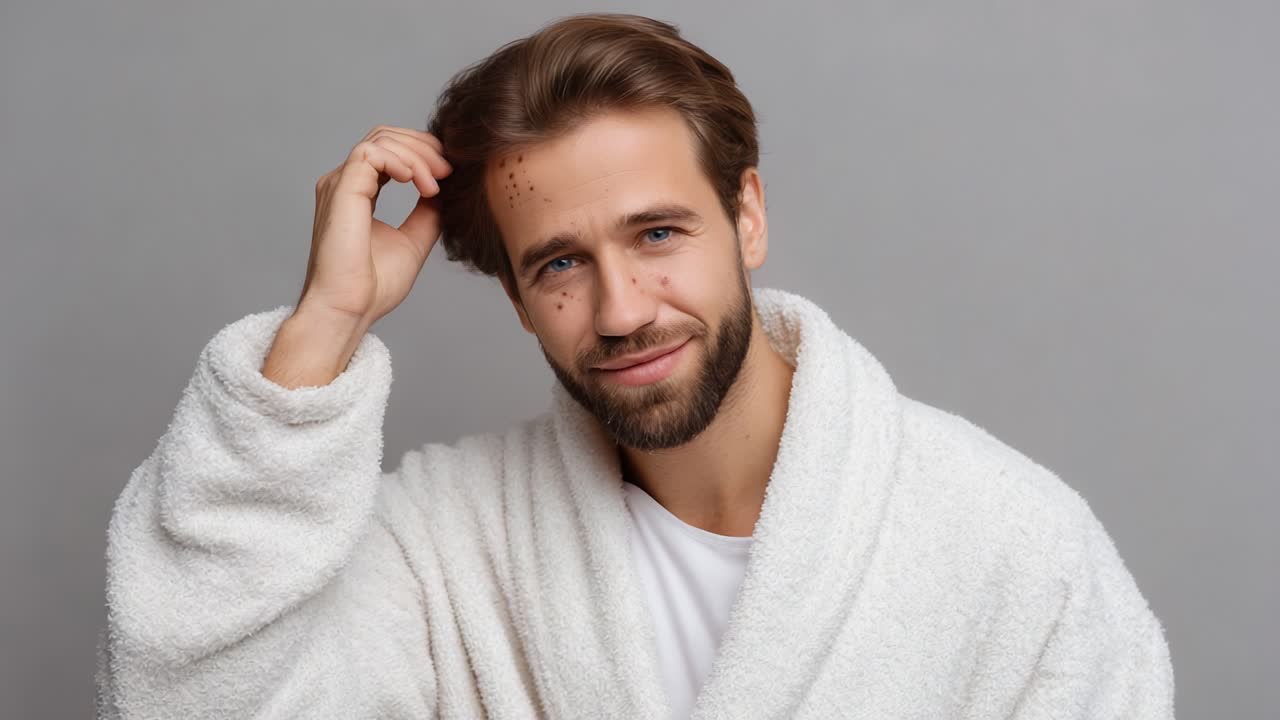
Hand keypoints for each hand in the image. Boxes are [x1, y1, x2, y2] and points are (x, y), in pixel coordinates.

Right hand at [296, 125, 452, 327]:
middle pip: (386, 136)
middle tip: (449, 171)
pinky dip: (401, 160)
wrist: (349, 310)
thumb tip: (444, 191)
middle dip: (424, 147)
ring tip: (436, 183)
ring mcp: (340, 184)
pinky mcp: (341, 188)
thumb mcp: (413, 241)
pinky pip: (372, 152)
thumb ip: (427, 213)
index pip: (390, 151)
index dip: (423, 153)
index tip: (450, 174)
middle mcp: (345, 183)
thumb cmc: (372, 287)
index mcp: (358, 193)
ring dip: (418, 155)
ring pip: (381, 139)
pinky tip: (419, 183)